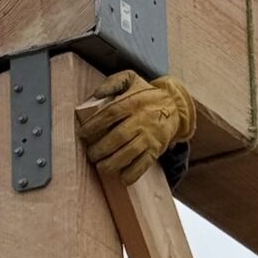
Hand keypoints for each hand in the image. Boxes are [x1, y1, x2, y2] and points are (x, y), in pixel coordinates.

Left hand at [76, 70, 195, 184]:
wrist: (174, 106)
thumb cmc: (144, 94)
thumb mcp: (131, 79)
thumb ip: (113, 82)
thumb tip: (96, 94)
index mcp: (133, 102)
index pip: (110, 114)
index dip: (94, 125)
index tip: (82, 134)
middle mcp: (142, 119)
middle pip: (118, 136)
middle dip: (100, 149)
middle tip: (91, 155)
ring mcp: (150, 135)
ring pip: (130, 152)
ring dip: (112, 163)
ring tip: (101, 167)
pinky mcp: (157, 148)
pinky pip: (145, 164)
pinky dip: (133, 173)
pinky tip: (122, 178)